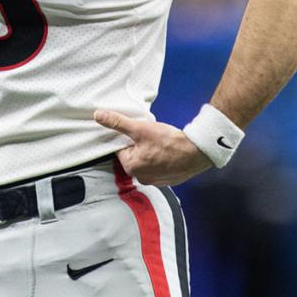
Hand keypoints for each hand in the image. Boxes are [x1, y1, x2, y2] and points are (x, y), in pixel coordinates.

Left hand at [93, 109, 212, 185]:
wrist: (198, 152)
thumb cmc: (169, 141)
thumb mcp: (140, 128)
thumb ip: (118, 123)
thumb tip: (98, 116)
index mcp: (131, 167)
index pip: (121, 149)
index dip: (128, 138)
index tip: (138, 132)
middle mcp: (142, 178)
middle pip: (133, 156)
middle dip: (139, 146)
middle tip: (151, 137)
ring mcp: (157, 181)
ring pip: (147, 162)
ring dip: (150, 152)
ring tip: (160, 143)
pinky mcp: (169, 180)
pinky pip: (159, 167)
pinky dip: (162, 159)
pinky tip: (168, 151)